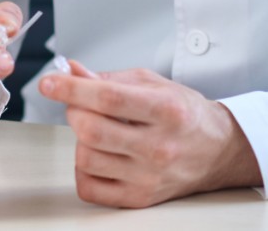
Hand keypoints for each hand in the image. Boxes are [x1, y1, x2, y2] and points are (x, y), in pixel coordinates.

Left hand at [38, 65, 261, 207]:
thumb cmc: (185, 114)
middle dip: (74, 111)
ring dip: (80, 140)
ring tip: (96, 131)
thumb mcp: (153, 83)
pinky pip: (89, 187)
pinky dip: (83, 169)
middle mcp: (158, 146)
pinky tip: (98, 156)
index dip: (71, 88)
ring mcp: (148, 176)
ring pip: (86, 158)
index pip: (106, 98)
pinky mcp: (140, 197)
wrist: (218, 150)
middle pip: (91, 130)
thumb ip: (109, 78)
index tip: (50, 82)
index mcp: (165, 110)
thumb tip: (72, 71)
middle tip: (79, 104)